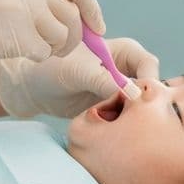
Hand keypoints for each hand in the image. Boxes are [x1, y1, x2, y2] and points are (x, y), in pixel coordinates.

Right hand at [0, 0, 104, 94]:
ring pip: (61, 39)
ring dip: (47, 50)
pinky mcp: (15, 34)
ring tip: (19, 45)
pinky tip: (6, 50)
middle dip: (69, 40)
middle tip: (49, 49)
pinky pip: (42, 55)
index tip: (97, 29)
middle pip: (73, 18)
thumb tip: (83, 19)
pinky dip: (30, 59)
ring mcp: (23, 8)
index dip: (91, 10)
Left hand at [0, 37, 159, 117]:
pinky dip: (126, 126)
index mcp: (121, 50)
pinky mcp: (113, 108)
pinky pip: (129, 118)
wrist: (34, 89)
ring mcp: (120, 90)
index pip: (147, 63)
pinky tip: (115, 133)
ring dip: (137, 116)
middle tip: (138, 119)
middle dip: (147, 101)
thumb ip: (101, 79)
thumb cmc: (52, 69)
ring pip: (141, 104)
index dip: (149, 79)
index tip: (142, 98)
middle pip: (149, 85)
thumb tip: (130, 92)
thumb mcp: (76, 72)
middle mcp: (125, 69)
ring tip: (124, 127)